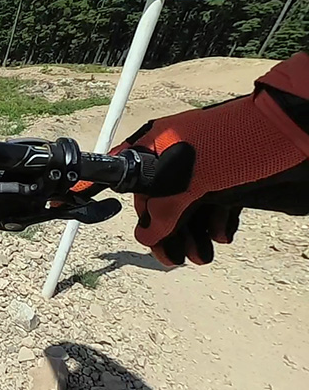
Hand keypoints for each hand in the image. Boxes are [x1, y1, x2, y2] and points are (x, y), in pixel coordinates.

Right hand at [81, 53, 308, 265]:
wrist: (295, 134)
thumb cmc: (240, 143)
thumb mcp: (192, 179)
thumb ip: (164, 209)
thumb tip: (146, 235)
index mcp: (158, 143)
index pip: (126, 177)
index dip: (117, 201)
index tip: (104, 221)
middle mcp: (177, 155)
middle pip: (159, 199)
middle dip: (165, 231)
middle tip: (172, 259)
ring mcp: (204, 167)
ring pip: (187, 208)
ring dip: (191, 234)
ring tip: (202, 256)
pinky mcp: (231, 179)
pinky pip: (213, 206)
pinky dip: (214, 223)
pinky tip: (220, 236)